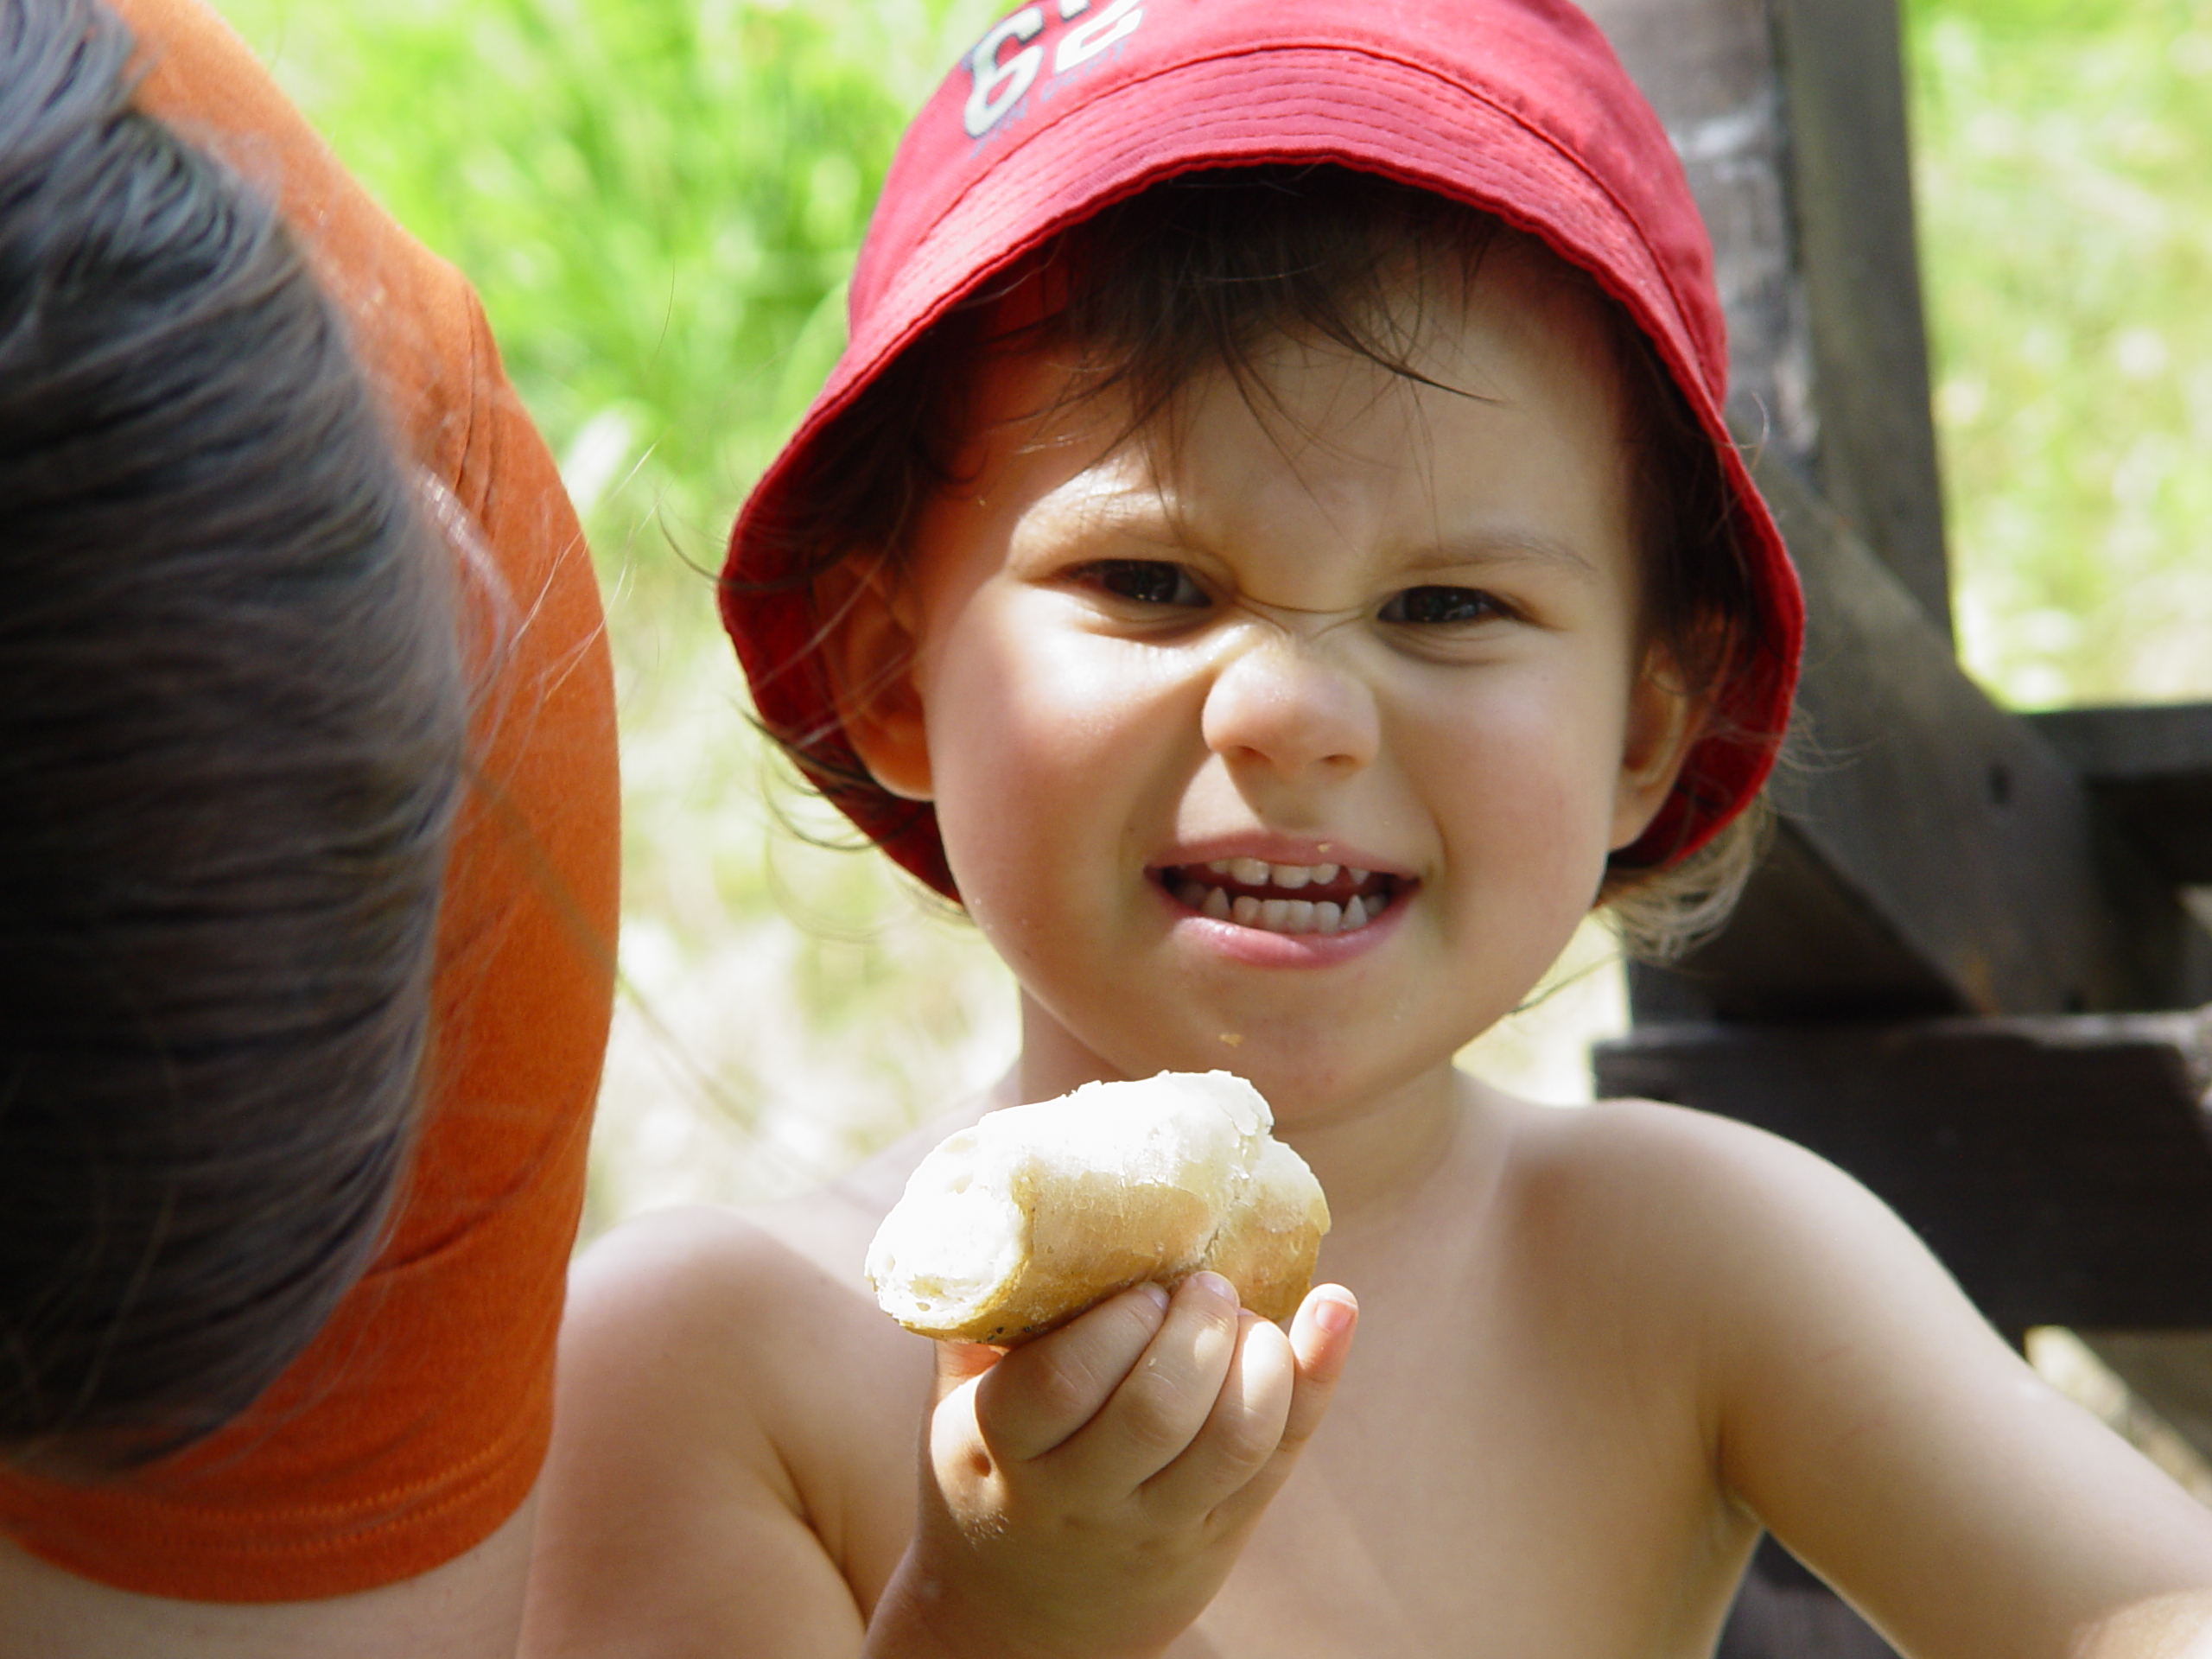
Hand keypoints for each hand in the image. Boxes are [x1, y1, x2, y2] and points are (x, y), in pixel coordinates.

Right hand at [864, 1273, 1357, 1658]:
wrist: (1021, 1628)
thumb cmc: (990, 1473)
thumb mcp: (955, 1405)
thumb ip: (985, 1314)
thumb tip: (1010, 1181)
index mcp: (1006, 1452)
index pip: (1064, 1382)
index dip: (1114, 1322)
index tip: (1139, 1283)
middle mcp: (1087, 1497)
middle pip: (1159, 1412)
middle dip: (1197, 1330)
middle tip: (1203, 1284)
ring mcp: (1162, 1522)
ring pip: (1234, 1442)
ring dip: (1259, 1357)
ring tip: (1244, 1314)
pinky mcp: (1225, 1533)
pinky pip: (1282, 1458)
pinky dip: (1319, 1376)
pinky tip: (1335, 1307)